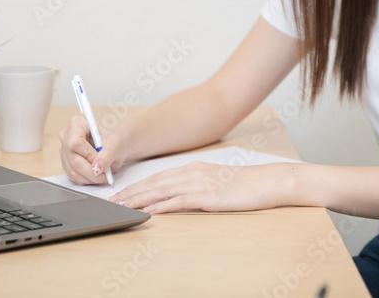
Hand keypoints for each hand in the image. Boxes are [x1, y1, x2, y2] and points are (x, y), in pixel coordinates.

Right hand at [58, 115, 128, 184]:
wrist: (115, 147)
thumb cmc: (114, 140)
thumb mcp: (115, 143)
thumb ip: (107, 154)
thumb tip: (97, 167)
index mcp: (76, 124)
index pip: (76, 143)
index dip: (89, 156)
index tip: (102, 162)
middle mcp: (66, 137)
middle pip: (73, 160)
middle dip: (92, 171)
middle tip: (106, 175)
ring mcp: (64, 152)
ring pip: (73, 172)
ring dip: (90, 178)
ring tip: (103, 174)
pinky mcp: (66, 165)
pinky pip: (74, 178)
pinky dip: (87, 180)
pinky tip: (96, 175)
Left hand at [110, 161, 297, 213]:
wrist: (266, 182)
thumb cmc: (243, 185)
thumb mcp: (214, 182)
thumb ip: (194, 186)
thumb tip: (175, 196)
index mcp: (192, 168)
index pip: (157, 177)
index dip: (137, 186)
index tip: (121, 194)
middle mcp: (192, 172)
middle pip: (154, 183)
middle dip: (132, 192)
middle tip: (113, 201)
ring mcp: (199, 184)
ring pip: (162, 191)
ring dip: (140, 199)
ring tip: (123, 206)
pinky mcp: (207, 196)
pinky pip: (180, 201)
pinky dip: (162, 205)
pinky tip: (150, 210)